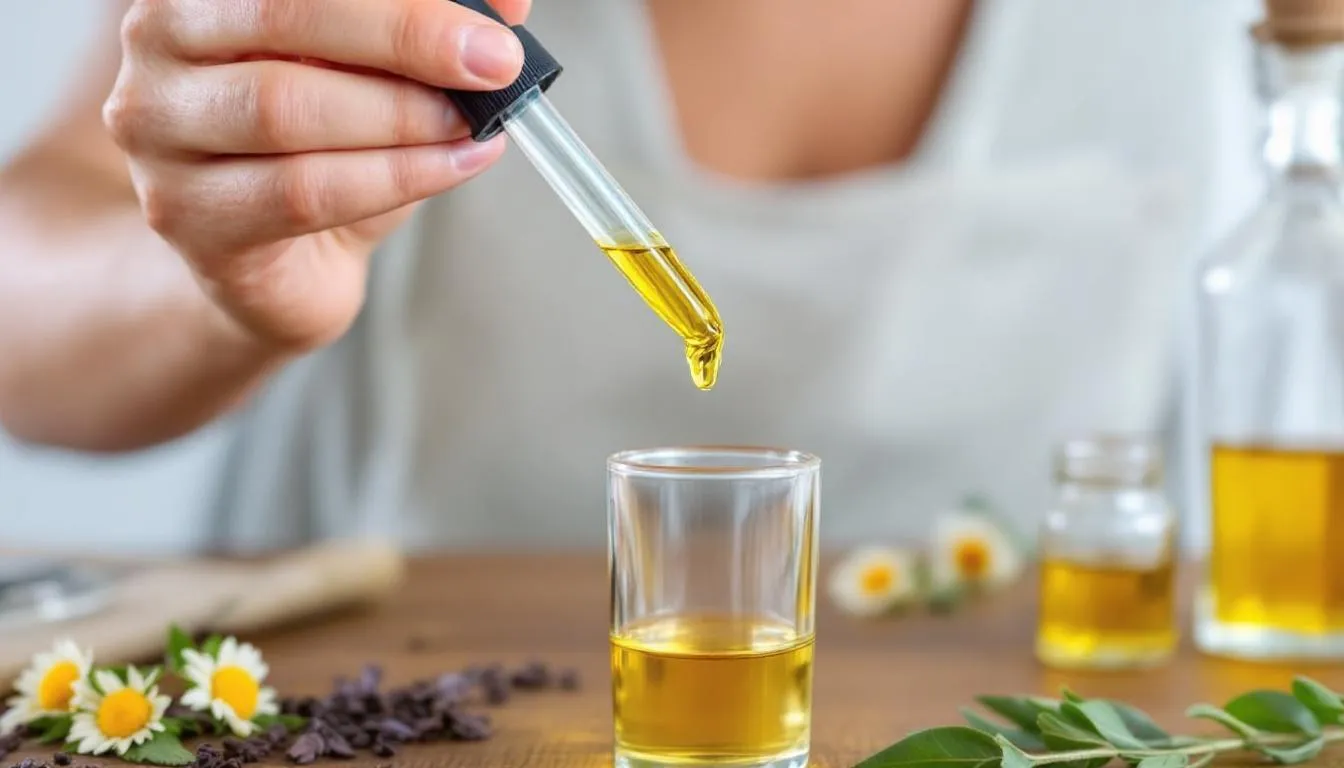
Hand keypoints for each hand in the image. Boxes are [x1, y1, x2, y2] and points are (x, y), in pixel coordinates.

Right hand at [104, 0, 529, 349]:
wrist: (287, 263)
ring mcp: (157, 129)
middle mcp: (160, 39)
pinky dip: (396, 175)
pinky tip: (454, 164)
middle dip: (407, 37)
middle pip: (283, 15)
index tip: (489, 14)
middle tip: (493, 62)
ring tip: (471, 123)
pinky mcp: (186, 213)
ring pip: (287, 108)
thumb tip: (506, 5)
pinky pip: (302, 190)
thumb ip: (428, 26)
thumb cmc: (330, 148)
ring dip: (402, 115)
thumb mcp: (381, 70)